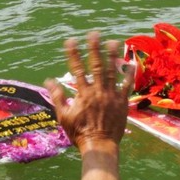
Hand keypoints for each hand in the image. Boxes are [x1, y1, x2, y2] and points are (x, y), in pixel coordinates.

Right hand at [44, 32, 129, 149]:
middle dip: (94, 49)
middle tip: (94, 34)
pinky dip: (128, 74)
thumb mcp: (63, 116)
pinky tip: (130, 63)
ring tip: (113, 42)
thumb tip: (48, 80)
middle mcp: (97, 92)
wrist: (99, 145)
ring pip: (111, 72)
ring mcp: (111, 96)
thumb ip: (57, 96)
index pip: (76, 70)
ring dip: (112, 56)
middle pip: (96, 66)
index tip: (71, 41)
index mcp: (82, 94)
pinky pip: (126, 86)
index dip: (73, 54)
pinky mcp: (122, 102)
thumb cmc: (79, 132)